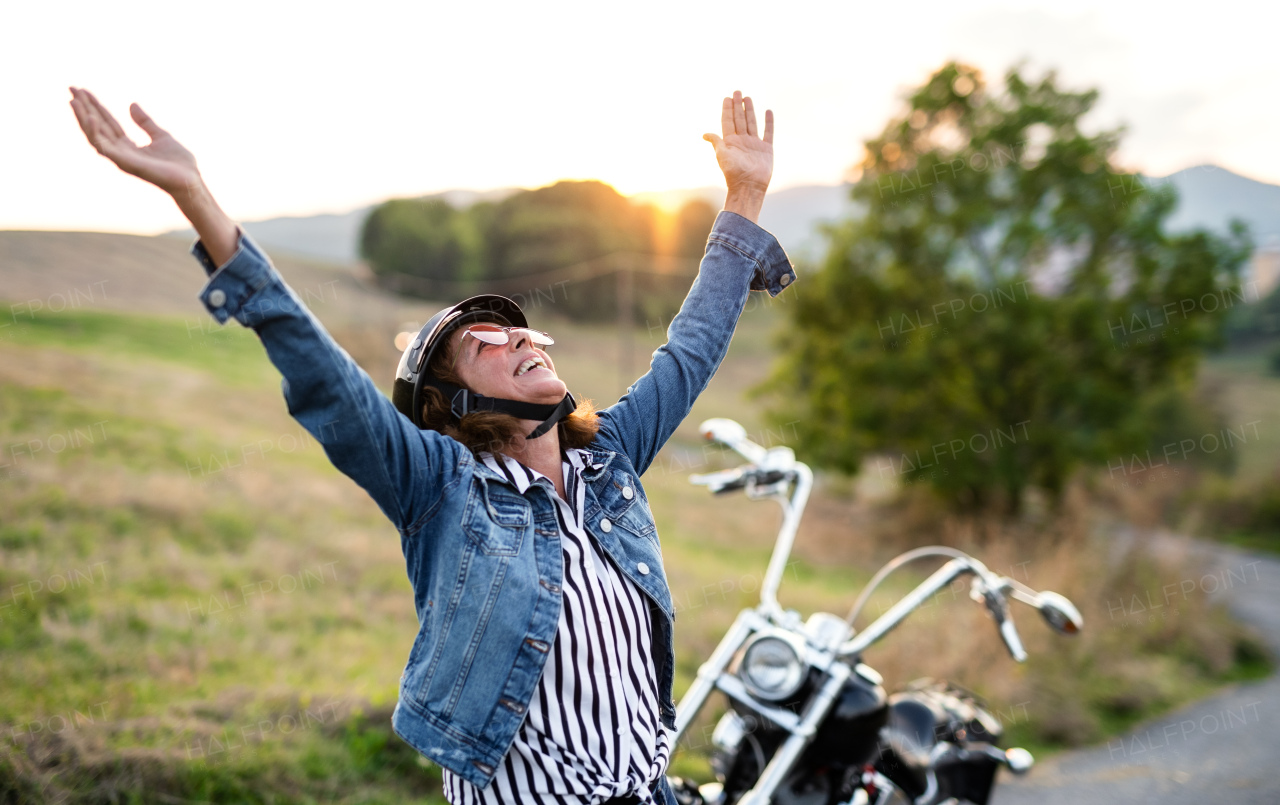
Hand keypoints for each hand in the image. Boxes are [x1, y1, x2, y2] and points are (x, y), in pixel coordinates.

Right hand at [69, 87, 200, 197]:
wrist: (191, 180)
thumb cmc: (179, 163)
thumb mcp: (161, 135)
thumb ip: (145, 122)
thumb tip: (131, 105)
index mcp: (128, 145)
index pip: (107, 122)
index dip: (95, 106)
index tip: (83, 90)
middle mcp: (121, 152)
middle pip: (97, 126)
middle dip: (84, 108)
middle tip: (72, 88)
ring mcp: (122, 158)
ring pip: (95, 136)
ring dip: (83, 118)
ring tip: (74, 101)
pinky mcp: (126, 164)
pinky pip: (105, 148)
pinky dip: (96, 133)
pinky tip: (91, 118)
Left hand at [703, 91, 772, 222]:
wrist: (749, 186)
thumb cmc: (733, 172)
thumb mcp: (722, 155)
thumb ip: (716, 142)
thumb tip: (705, 134)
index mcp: (730, 142)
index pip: (728, 121)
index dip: (727, 109)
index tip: (727, 97)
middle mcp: (742, 141)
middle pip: (739, 119)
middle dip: (738, 105)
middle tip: (737, 91)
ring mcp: (754, 144)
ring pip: (752, 123)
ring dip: (750, 110)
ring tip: (747, 98)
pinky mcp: (766, 149)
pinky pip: (768, 132)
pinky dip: (768, 122)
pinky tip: (767, 112)